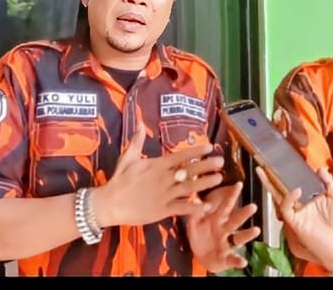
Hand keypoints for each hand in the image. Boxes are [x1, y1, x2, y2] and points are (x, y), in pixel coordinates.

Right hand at [93, 125, 224, 226]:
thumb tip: (139, 123)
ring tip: (218, 179)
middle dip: (206, 166)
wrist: (110, 203)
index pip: (181, 156)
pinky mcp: (163, 210)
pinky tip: (207, 207)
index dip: (196, 152)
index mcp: (158, 165)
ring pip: (189, 188)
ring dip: (205, 183)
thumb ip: (137, 141)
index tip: (210, 148)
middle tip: (221, 162)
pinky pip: (182, 208)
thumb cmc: (119, 179)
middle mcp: (164, 178)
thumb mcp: (128, 157)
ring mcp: (165, 194)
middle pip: (189, 170)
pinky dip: (194, 208)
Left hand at [185, 182, 260, 272]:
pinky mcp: (226, 258)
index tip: (239, 184)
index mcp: (217, 220)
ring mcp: (227, 244)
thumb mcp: (193, 223)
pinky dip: (238, 261)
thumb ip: (194, 213)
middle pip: (236, 220)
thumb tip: (195, 200)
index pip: (227, 205)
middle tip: (253, 206)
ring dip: (248, 234)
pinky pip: (233, 259)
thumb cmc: (199, 236)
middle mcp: (225, 230)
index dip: (233, 195)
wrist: (199, 257)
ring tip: (256, 230)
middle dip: (244, 213)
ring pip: (239, 238)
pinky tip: (243, 261)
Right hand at [256, 166, 332, 271]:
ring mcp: (297, 212)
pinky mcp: (295, 221)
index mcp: (310, 197)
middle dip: (271, 176)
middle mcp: (301, 204)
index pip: (296, 181)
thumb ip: (328, 182)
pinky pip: (286, 208)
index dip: (290, 172)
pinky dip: (288, 198)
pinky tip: (295, 190)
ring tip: (262, 171)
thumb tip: (320, 169)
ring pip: (278, 195)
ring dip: (269, 183)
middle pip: (282, 187)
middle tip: (263, 163)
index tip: (285, 161)